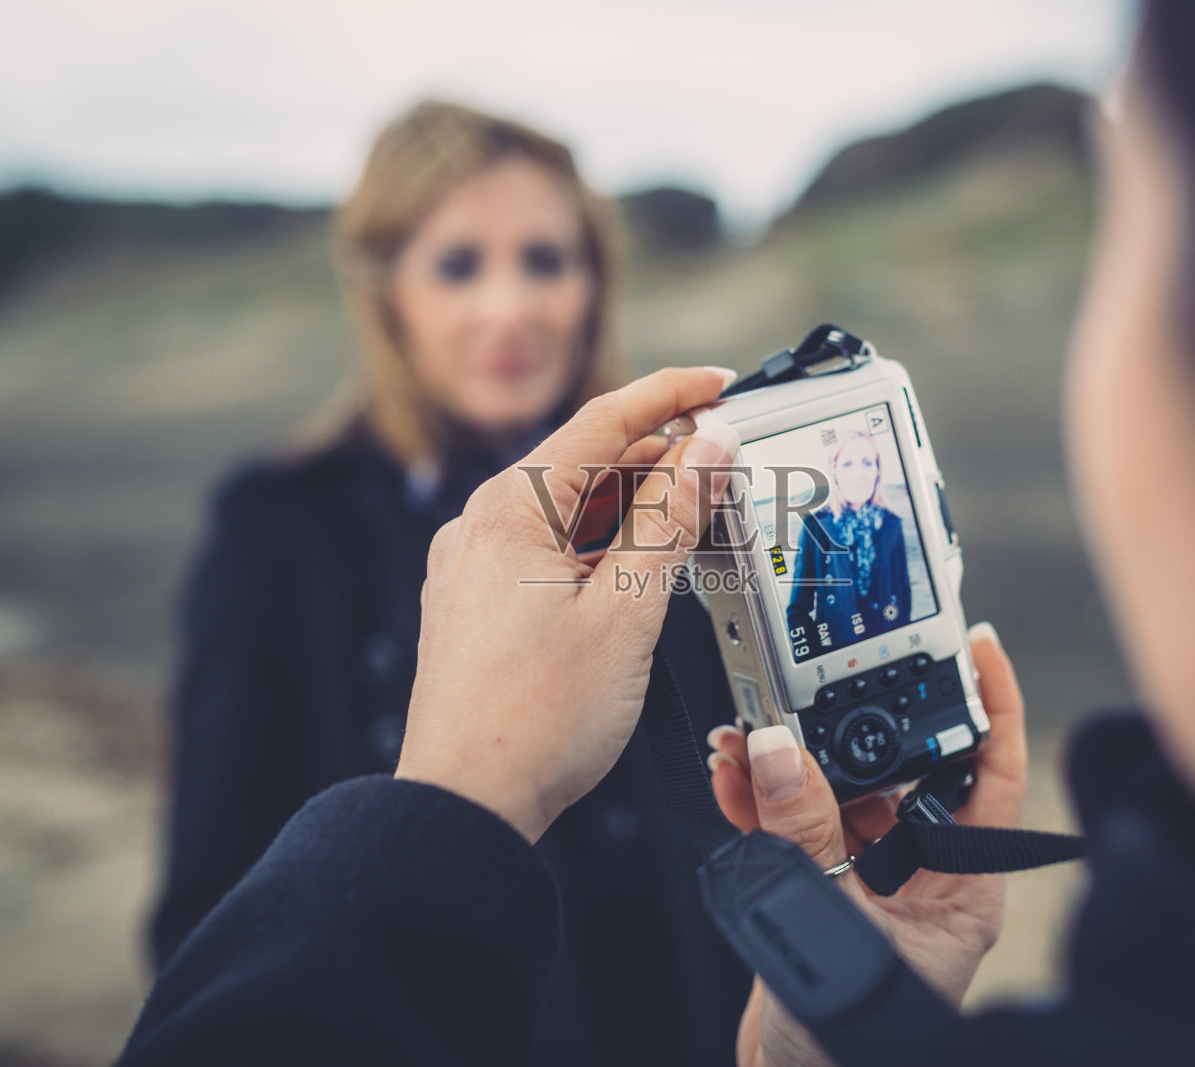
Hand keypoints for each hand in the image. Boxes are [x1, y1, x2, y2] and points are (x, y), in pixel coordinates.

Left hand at [395, 366, 739, 841]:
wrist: (468, 805)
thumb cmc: (534, 719)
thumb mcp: (627, 610)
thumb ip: (672, 520)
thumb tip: (707, 452)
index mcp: (508, 511)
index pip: (602, 422)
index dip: (670, 396)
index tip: (718, 384)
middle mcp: (480, 529)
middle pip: (586, 465)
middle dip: (660, 459)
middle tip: (726, 461)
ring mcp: (475, 570)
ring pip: (571, 513)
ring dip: (636, 508)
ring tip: (697, 515)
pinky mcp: (481, 608)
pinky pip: (551, 552)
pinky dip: (604, 548)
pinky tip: (644, 565)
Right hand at [706, 623, 1026, 1066]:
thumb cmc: (851, 1042)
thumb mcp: (831, 921)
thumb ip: (803, 833)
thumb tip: (778, 752)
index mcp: (960, 885)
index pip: (990, 774)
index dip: (989, 705)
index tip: (976, 647)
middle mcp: (921, 874)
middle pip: (898, 771)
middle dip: (850, 727)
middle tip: (811, 688)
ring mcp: (868, 880)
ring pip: (837, 794)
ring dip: (789, 763)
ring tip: (746, 736)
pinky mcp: (820, 888)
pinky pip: (796, 825)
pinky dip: (762, 800)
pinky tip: (734, 778)